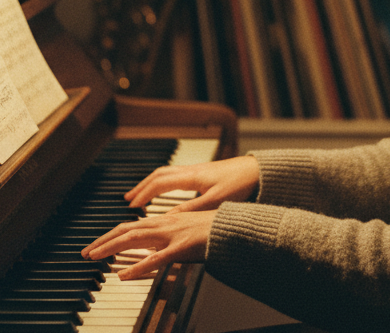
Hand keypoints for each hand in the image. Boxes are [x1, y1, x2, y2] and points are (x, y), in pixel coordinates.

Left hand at [81, 211, 216, 279]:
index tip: (98, 244)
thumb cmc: (216, 229)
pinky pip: (155, 259)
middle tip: (86, 251)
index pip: (132, 226)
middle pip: (126, 230)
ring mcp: (172, 235)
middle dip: (103, 240)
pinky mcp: (181, 248)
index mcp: (166, 221)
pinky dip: (136, 266)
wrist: (236, 227)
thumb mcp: (188, 230)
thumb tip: (155, 248)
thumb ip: (170, 237)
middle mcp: (165, 224)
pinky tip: (122, 275)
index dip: (112, 235)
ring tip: (94, 257)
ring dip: (110, 247)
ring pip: (134, 239)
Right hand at [124, 155, 259, 212]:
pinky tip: (167, 192)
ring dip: (151, 184)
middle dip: (142, 187)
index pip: (159, 183)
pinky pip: (177, 175)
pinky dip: (165, 183)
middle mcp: (192, 170)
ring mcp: (198, 170)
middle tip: (128, 199)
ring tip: (142, 195)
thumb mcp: (215, 202)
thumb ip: (191, 210)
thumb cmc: (242, 184)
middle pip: (159, 175)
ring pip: (167, 173)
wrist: (260, 170)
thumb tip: (167, 218)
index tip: (132, 206)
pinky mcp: (205, 173)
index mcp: (192, 176)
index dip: (143, 194)